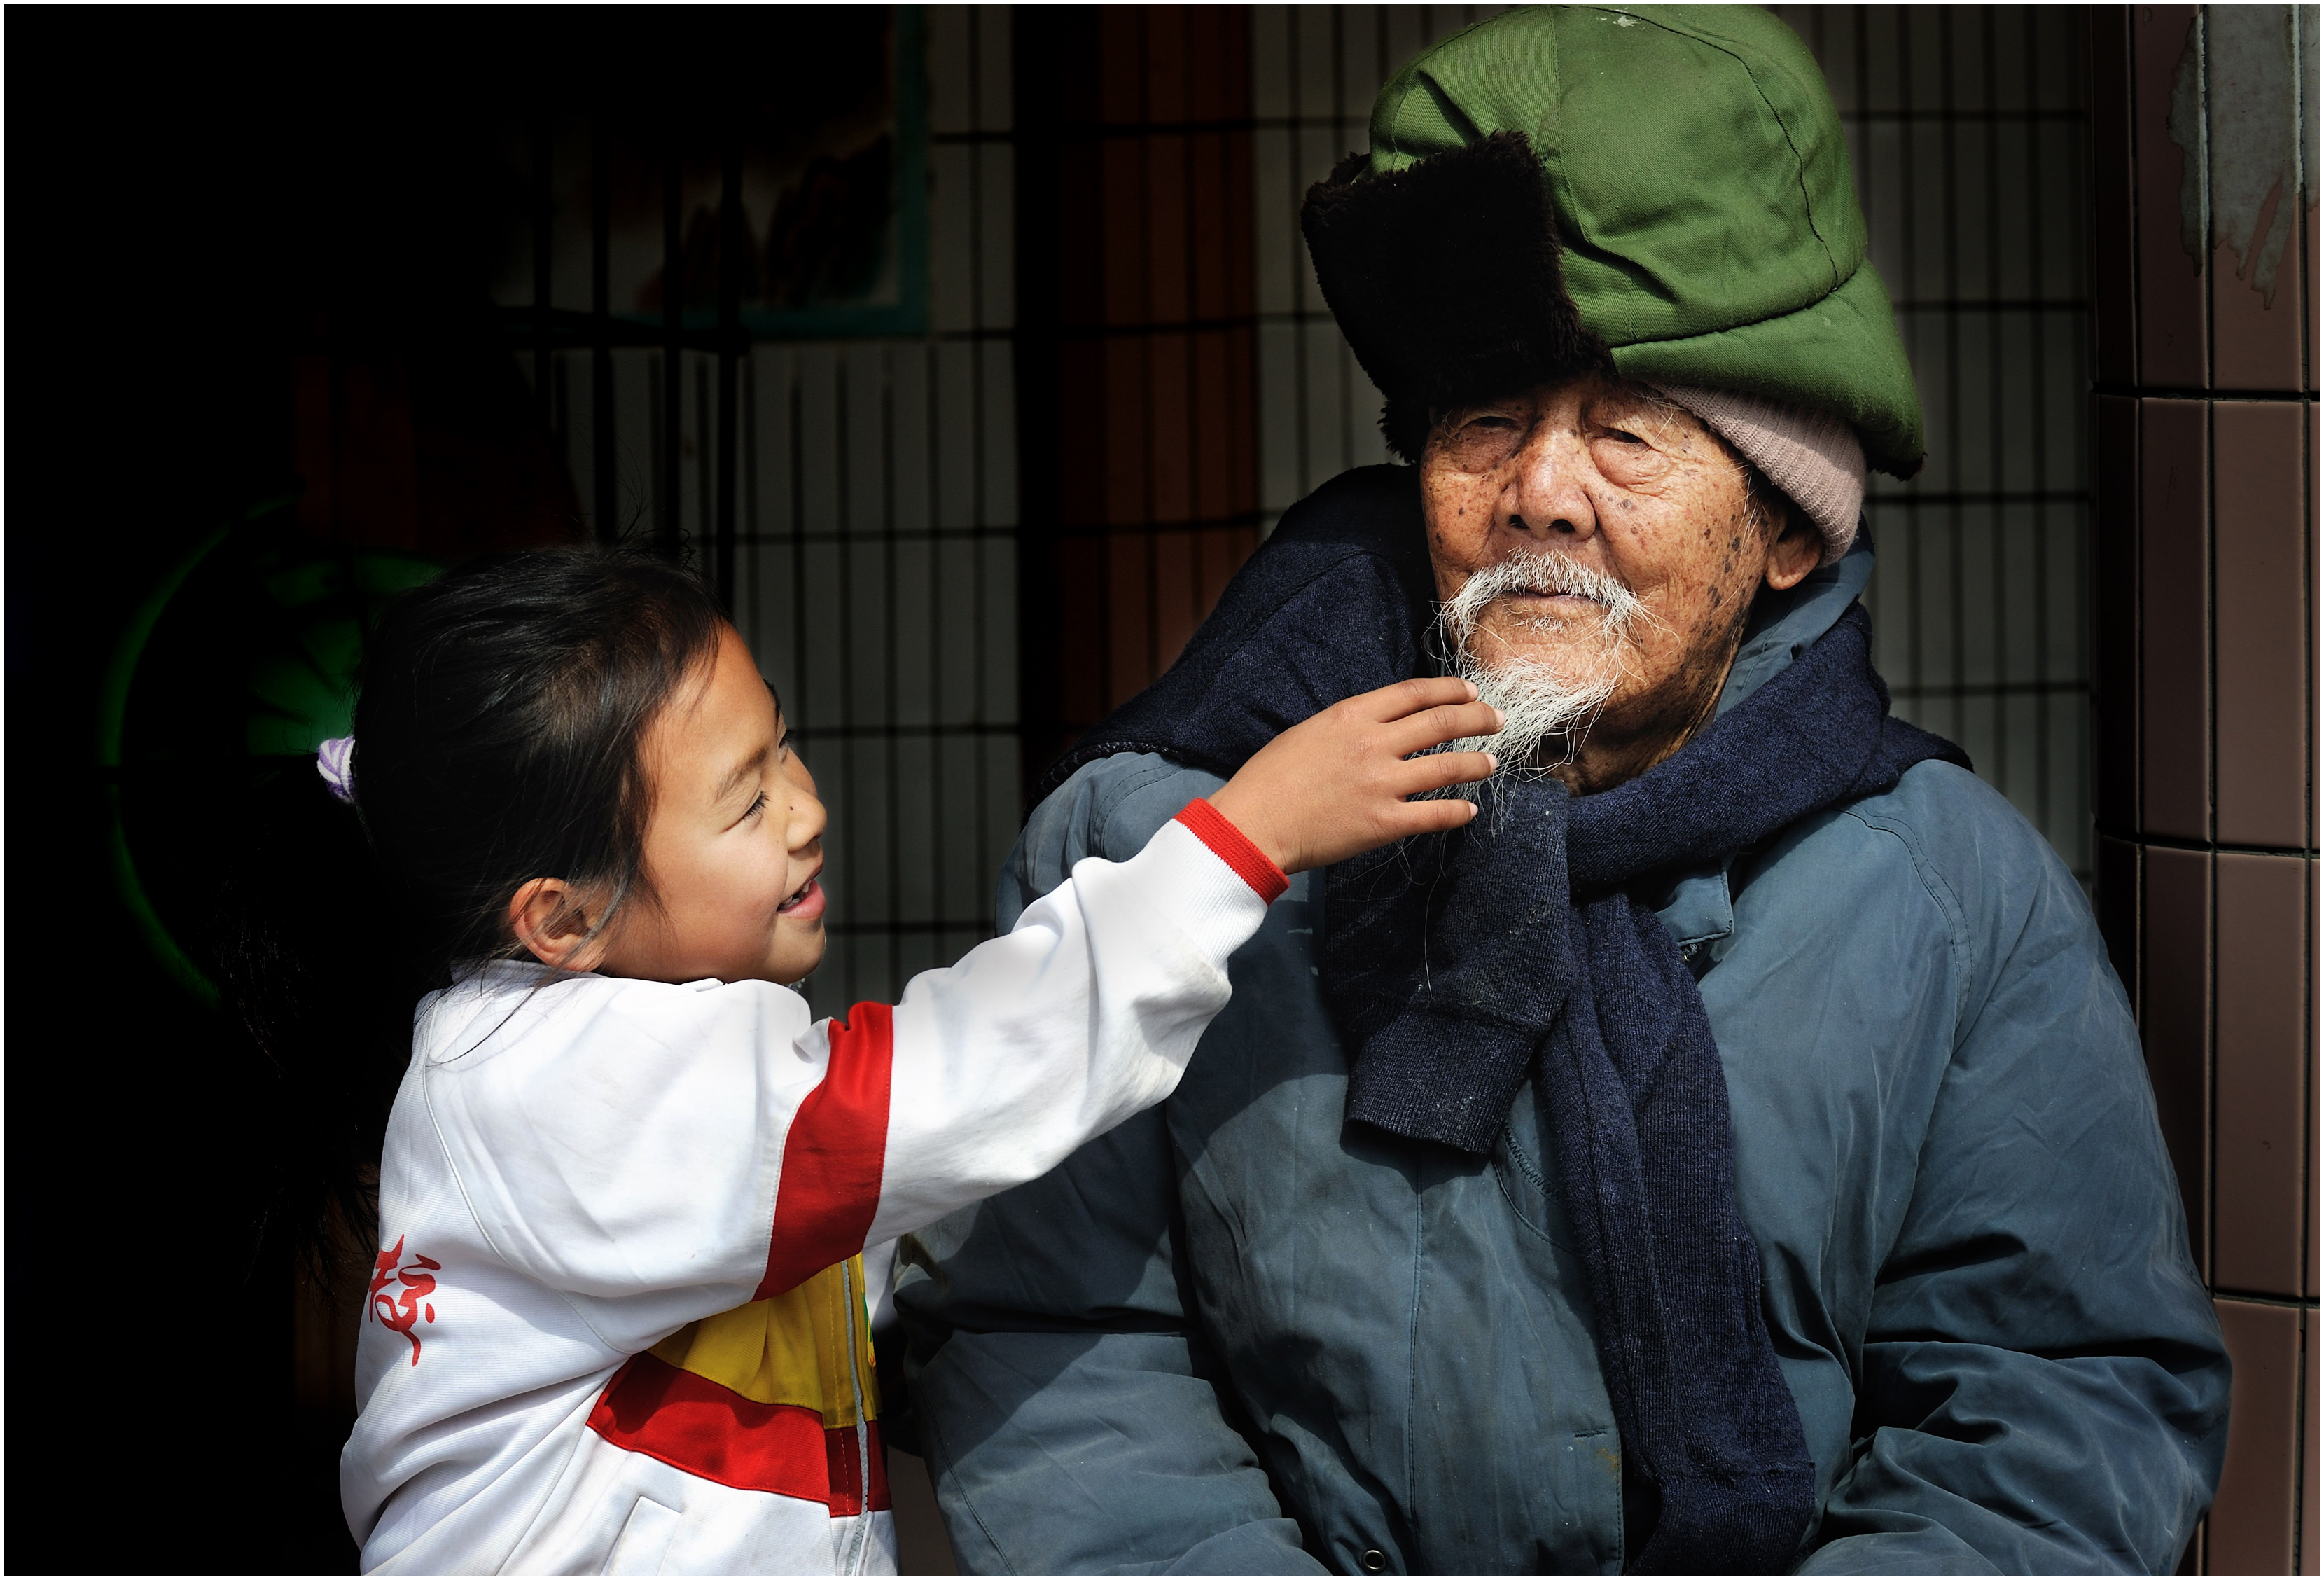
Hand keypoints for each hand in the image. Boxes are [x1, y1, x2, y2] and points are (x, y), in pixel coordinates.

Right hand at [1207, 678, 1501, 874]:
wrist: (1254, 823)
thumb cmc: (1270, 778)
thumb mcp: (1308, 732)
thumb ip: (1348, 725)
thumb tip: (1381, 725)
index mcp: (1352, 716)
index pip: (1414, 694)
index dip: (1449, 691)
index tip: (1469, 693)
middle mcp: (1373, 744)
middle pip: (1440, 723)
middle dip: (1476, 719)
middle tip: (1496, 720)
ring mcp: (1382, 784)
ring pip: (1447, 766)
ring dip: (1475, 763)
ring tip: (1491, 762)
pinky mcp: (1384, 823)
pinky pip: (1434, 814)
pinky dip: (1457, 811)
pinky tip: (1468, 810)